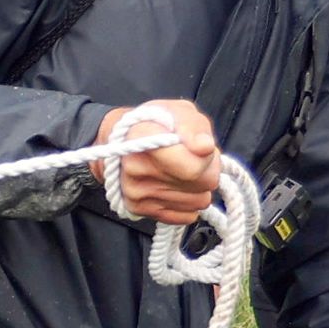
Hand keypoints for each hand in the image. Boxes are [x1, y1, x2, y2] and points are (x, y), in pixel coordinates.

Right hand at [94, 98, 221, 225]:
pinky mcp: (138, 210)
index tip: (201, 148)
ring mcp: (136, 193)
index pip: (193, 168)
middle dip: (207, 170)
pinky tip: (175, 186)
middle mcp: (135, 168)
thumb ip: (194, 126)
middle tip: (193, 157)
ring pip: (198, 201)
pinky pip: (186, 216)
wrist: (120, 142)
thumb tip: (204, 147)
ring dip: (197, 187)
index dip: (208, 158)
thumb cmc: (155, 124)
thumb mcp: (180, 111)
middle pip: (201, 184)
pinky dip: (187, 202)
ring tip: (181, 170)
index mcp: (143, 138)